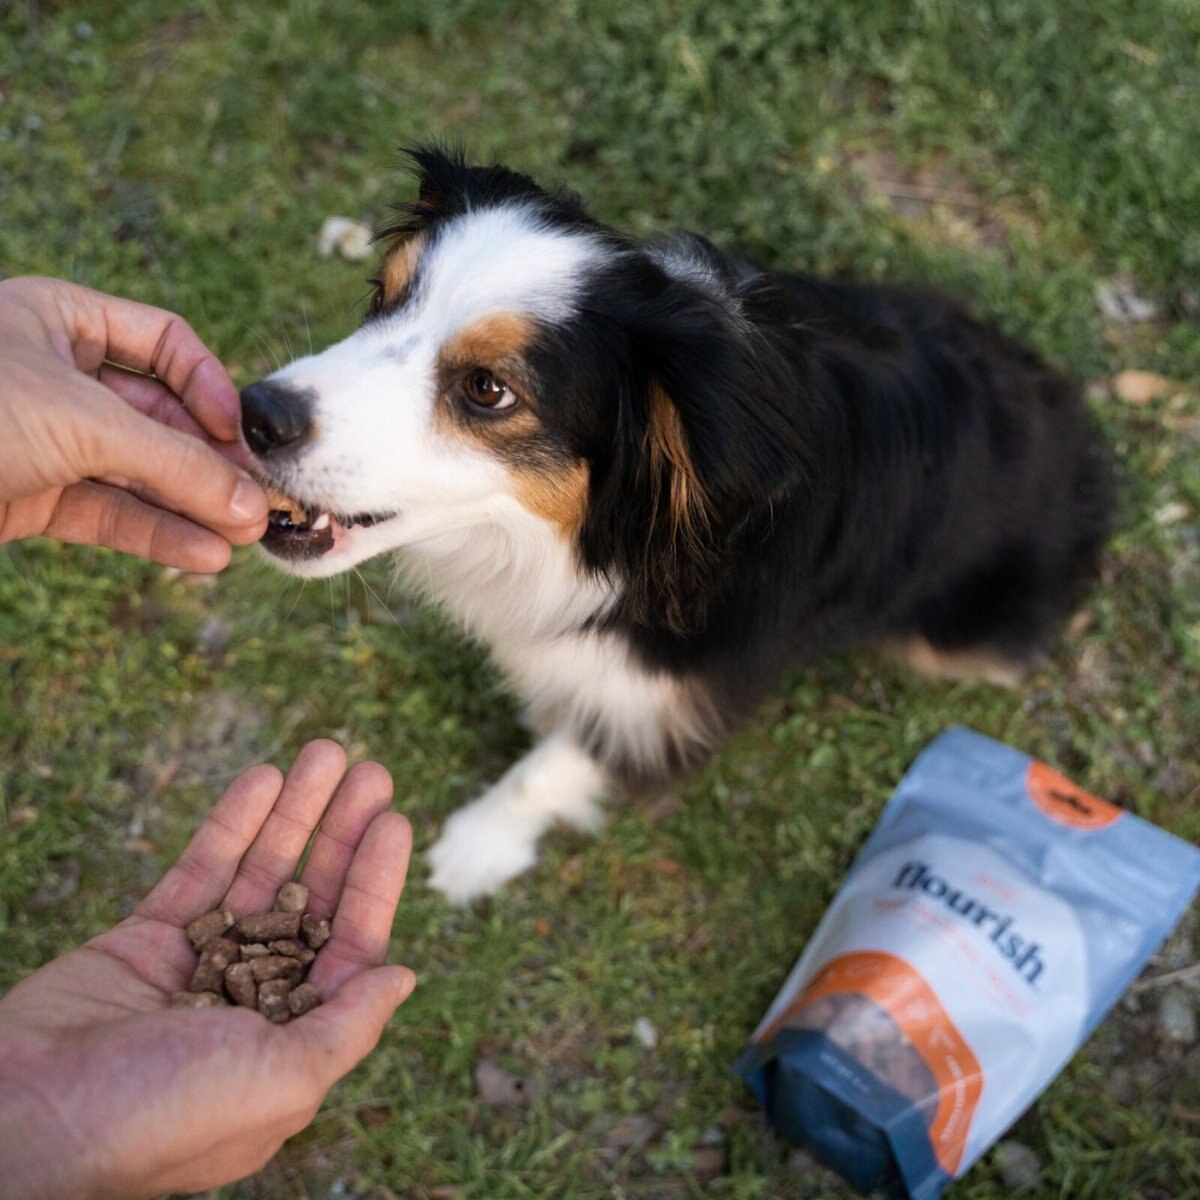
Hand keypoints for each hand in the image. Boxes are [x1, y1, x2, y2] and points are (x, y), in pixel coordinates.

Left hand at [0, 275, 267, 570]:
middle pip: (159, 417)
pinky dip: (156, 535)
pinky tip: (202, 557)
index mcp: (57, 320)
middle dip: (209, 463)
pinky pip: (107, 513)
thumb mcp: (83, 423)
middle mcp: (54, 376)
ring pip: (138, 473)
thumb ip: (175, 463)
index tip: (240, 436)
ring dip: (192, 506)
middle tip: (260, 502)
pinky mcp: (28, 498)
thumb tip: (250, 503)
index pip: (165, 344)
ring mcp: (42, 440)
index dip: (210, 388)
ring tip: (246, 539)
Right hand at [0, 740, 414, 1199]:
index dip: (375, 881)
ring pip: (258, 874)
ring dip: (294, 813)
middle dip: (341, 834)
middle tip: (370, 770)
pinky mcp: (144, 940)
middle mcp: (251, 1000)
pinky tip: (262, 778)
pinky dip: (231, 824)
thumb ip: (349, 1024)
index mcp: (292, 1040)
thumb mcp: (284, 1079)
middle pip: (311, 899)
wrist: (27, 1119)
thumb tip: (403, 976)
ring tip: (325, 751)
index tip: (395, 821)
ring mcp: (197, 966)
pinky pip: (198, 871)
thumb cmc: (166, 1115)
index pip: (351, 945)